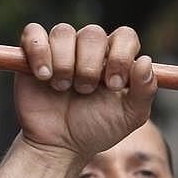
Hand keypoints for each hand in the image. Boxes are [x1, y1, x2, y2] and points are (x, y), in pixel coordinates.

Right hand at [14, 23, 156, 160]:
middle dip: (89, 65)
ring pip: (63, 32)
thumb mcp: (129, 116)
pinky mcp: (32, 54)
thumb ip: (145, 91)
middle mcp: (88, 50)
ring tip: (62, 88)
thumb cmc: (94, 129)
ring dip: (64, 63)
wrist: (58, 145)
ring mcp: (60, 50)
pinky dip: (38, 52)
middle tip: (85, 91)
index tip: (113, 85)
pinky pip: (33, 33)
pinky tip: (43, 76)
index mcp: (115, 58)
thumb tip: (145, 61)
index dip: (121, 56)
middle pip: (92, 33)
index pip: (125, 36)